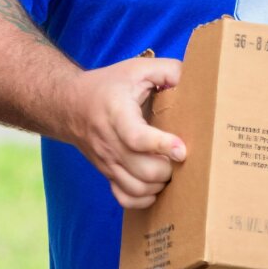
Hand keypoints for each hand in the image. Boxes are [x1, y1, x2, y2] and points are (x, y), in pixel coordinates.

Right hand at [56, 55, 183, 209]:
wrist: (69, 104)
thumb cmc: (107, 86)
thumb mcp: (136, 69)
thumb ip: (168, 70)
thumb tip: (197, 81)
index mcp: (117, 113)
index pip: (136, 137)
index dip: (161, 145)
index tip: (182, 149)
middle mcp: (109, 141)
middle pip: (142, 170)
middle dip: (168, 169)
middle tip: (179, 158)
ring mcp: (107, 161)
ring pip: (136, 188)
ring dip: (159, 185)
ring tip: (170, 171)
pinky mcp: (106, 172)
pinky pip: (124, 198)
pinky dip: (143, 199)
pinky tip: (154, 187)